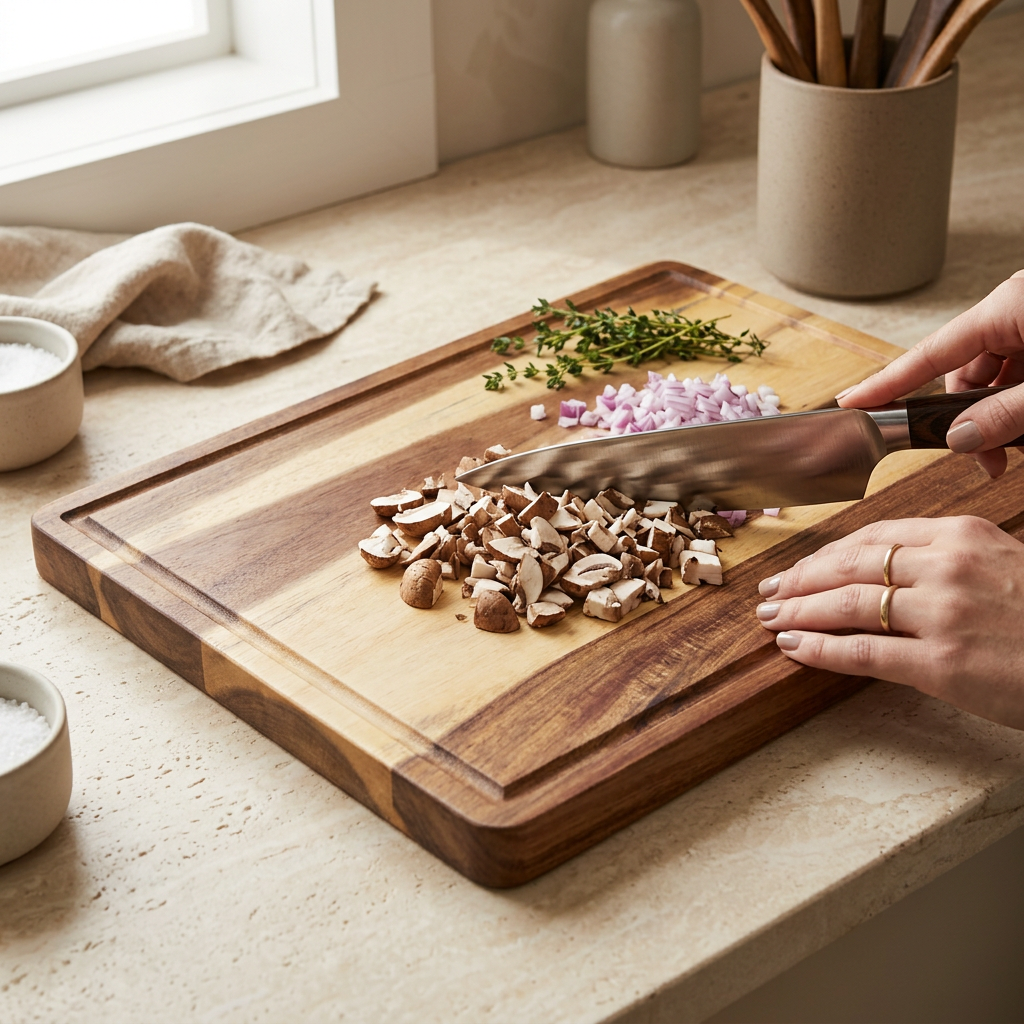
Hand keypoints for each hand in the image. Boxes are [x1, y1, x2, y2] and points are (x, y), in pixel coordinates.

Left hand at [755, 516, 1023, 729]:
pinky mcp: (943, 663)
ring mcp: (943, 614)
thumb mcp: (1002, 565)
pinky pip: (863, 651)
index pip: (871, 536)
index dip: (825, 553)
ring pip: (847, 604)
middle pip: (850, 565)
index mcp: (960, 535)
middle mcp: (946, 566)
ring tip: (771, 618)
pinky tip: (794, 647)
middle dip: (800, 580)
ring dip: (798, 611)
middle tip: (770, 591)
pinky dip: (820, 648)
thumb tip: (885, 574)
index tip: (800, 566)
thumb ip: (946, 562)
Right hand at [836, 270, 1023, 477]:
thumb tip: (961, 438)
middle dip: (969, 419)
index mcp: (1005, 308)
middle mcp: (1011, 309)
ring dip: (996, 414)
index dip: (887, 383)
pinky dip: (1015, 401)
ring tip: (1014, 448)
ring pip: (990, 376)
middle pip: (963, 372)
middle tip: (985, 459)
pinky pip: (1015, 371)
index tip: (852, 402)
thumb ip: (1006, 413)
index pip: (928, 354)